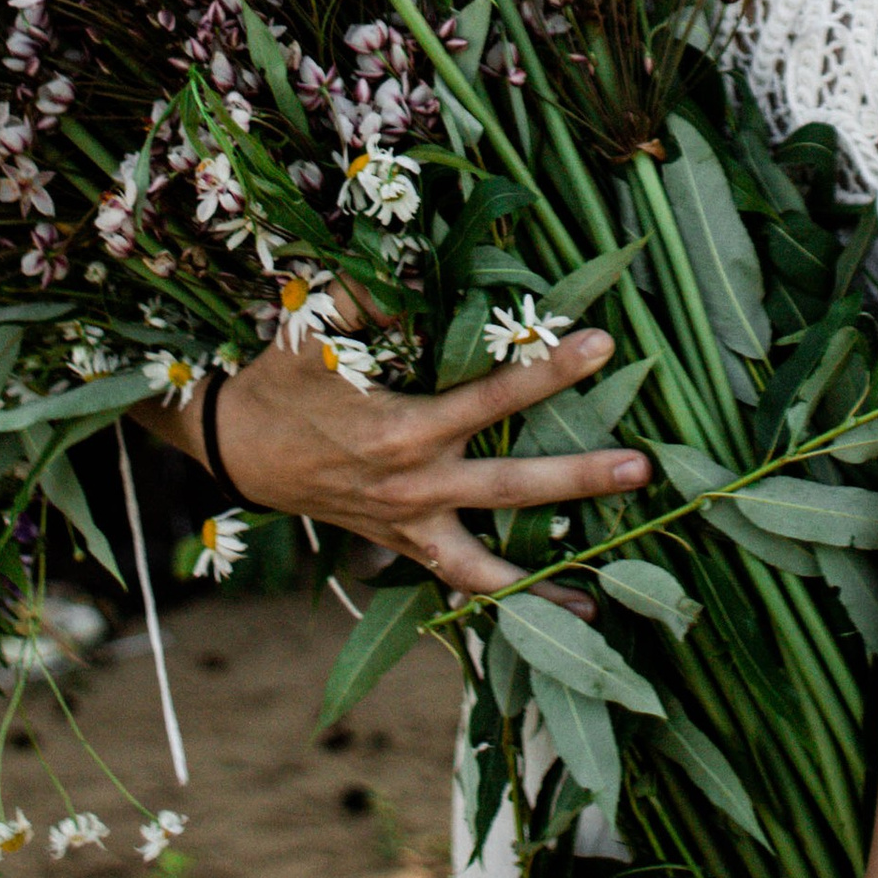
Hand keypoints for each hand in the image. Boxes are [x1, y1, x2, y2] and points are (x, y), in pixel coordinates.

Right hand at [166, 320, 650, 598]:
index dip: (549, 371)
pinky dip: (506, 601)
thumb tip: (422, 266)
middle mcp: (414, 486)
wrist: (236, 447)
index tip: (602, 345)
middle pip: (511, 488)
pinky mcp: (403, 545)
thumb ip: (370, 296)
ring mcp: (410, 525)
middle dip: (578, 478)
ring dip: (546, 579)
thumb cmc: (280, 383)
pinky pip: (459, 585)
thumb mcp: (312, 330)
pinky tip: (558, 611)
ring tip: (605, 591)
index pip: (493, 398)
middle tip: (641, 468)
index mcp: (404, 430)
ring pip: (488, 566)